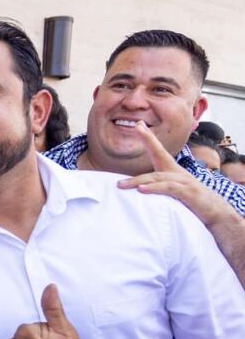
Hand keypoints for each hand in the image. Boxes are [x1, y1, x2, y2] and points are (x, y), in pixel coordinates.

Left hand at [117, 121, 232, 227]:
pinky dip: (155, 189)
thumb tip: (136, 189)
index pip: (159, 152)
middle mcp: (178, 173)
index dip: (149, 139)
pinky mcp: (189, 194)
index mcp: (172, 172)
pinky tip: (142, 190)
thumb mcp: (172, 194)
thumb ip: (157, 189)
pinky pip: (169, 189)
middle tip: (137, 127)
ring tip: (121, 184)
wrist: (217, 213)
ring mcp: (184, 182)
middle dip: (149, 140)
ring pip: (158, 177)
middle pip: (161, 155)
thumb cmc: (192, 203)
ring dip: (138, 180)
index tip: (139, 125)